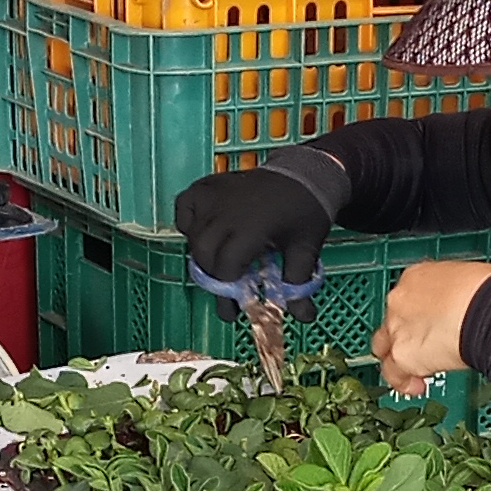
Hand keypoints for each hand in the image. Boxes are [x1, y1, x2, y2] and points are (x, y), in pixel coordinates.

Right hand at [175, 166, 335, 318]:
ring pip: (193, 236)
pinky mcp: (206, 186)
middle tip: (231, 283)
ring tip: (224, 259)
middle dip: (215, 276)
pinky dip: (189, 224)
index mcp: (251, 227)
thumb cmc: (306, 211)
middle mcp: (226, 210)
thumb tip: (303, 317)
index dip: (228, 291)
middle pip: (203, 255)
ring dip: (204, 254)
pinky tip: (208, 232)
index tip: (236, 307)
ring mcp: (213, 195)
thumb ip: (298, 284)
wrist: (305, 173)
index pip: (224, 268)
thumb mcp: (306, 249)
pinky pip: (184, 210)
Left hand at [371, 260, 490, 395]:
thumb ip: (453, 292)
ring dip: (398, 357)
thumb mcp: (467, 279)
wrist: (487, 310)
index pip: (408, 296)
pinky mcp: (402, 354)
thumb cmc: (487, 293)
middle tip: (423, 343)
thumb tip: (463, 304)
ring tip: (413, 370)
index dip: (418, 311)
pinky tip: (415, 386)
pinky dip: (403, 381)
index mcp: (417, 276)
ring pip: (385, 346)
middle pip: (391, 320)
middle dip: (404, 332)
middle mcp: (400, 300)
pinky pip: (394, 373)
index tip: (430, 320)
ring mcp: (397, 327)